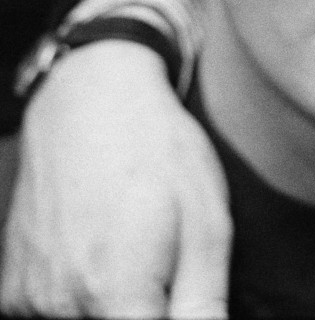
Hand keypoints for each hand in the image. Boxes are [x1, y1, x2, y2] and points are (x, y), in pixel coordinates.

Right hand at [1, 41, 230, 317]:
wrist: (89, 104)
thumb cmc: (159, 155)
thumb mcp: (208, 224)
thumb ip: (204, 303)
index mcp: (113, 292)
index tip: (183, 299)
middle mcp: (60, 304)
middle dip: (150, 313)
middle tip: (166, 271)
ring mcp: (29, 300)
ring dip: (118, 308)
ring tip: (138, 256)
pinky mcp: (13, 293)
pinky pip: (57, 315)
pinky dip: (85, 301)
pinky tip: (105, 257)